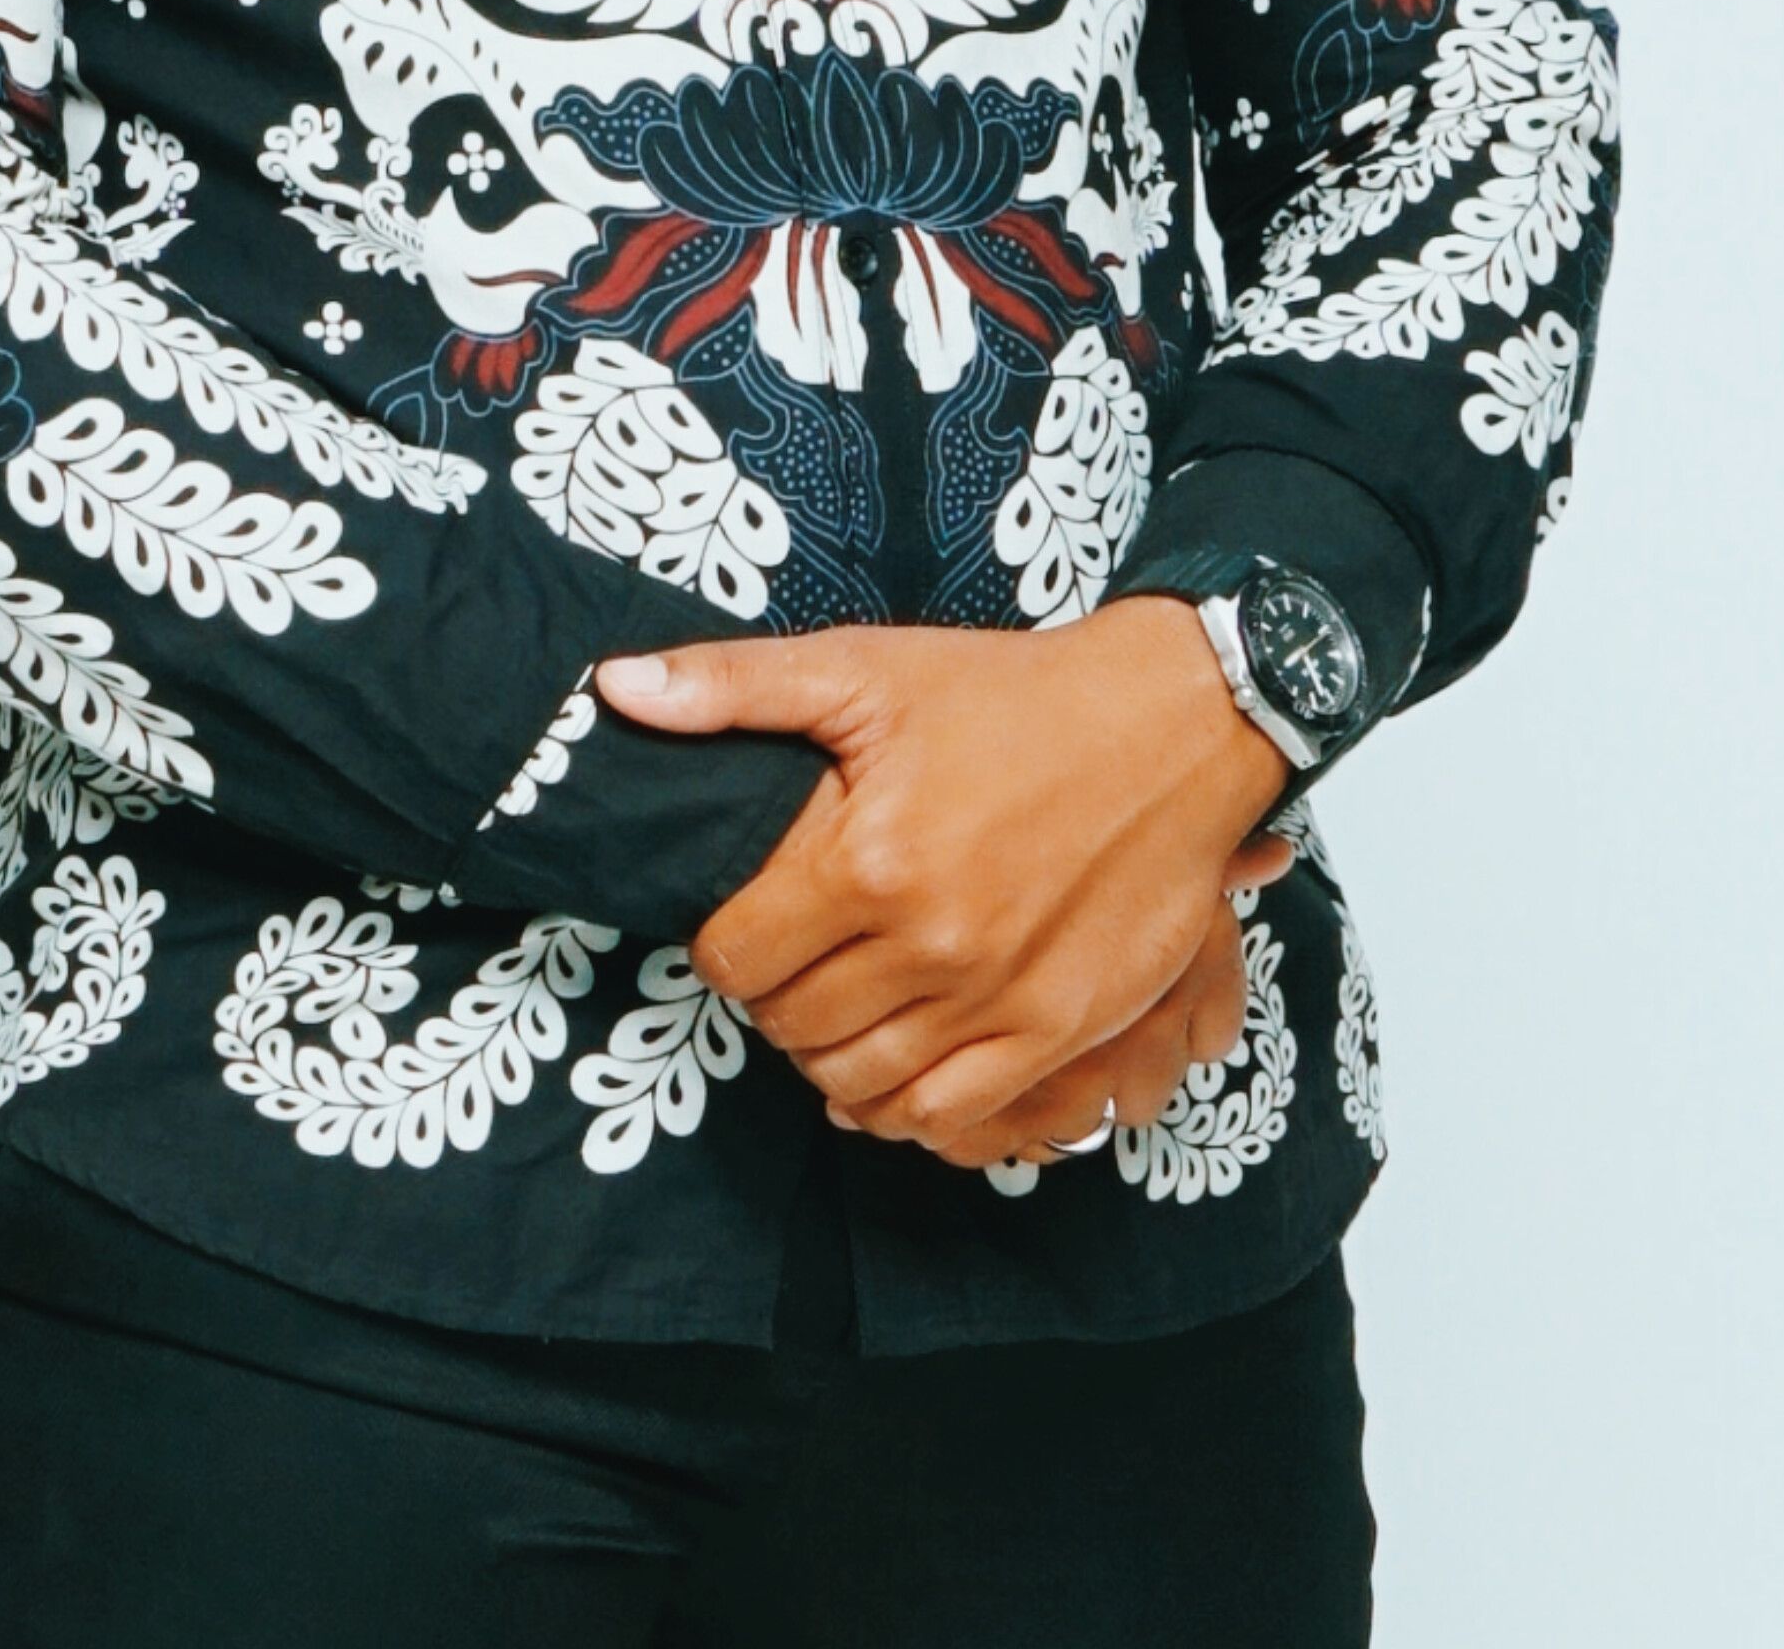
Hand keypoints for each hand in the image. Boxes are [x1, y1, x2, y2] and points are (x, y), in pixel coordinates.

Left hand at [595, 600, 1289, 1155]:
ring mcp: (999, 998)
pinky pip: (952, 1116)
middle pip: (795, 1027)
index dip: (722, 945)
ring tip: (835, 1010)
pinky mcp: (1061, 1030)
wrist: (1169, 724)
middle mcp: (931, 942)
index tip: (742, 924)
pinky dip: (904, 1110)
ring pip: (863, 1086)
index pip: (737, 956)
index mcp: (870, 858)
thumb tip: (614, 688)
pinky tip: (894, 1069)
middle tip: (788, 964)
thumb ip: (730, 686)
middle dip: (772, 1002)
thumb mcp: (864, 668)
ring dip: (829, 1060)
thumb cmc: (1011, 694)